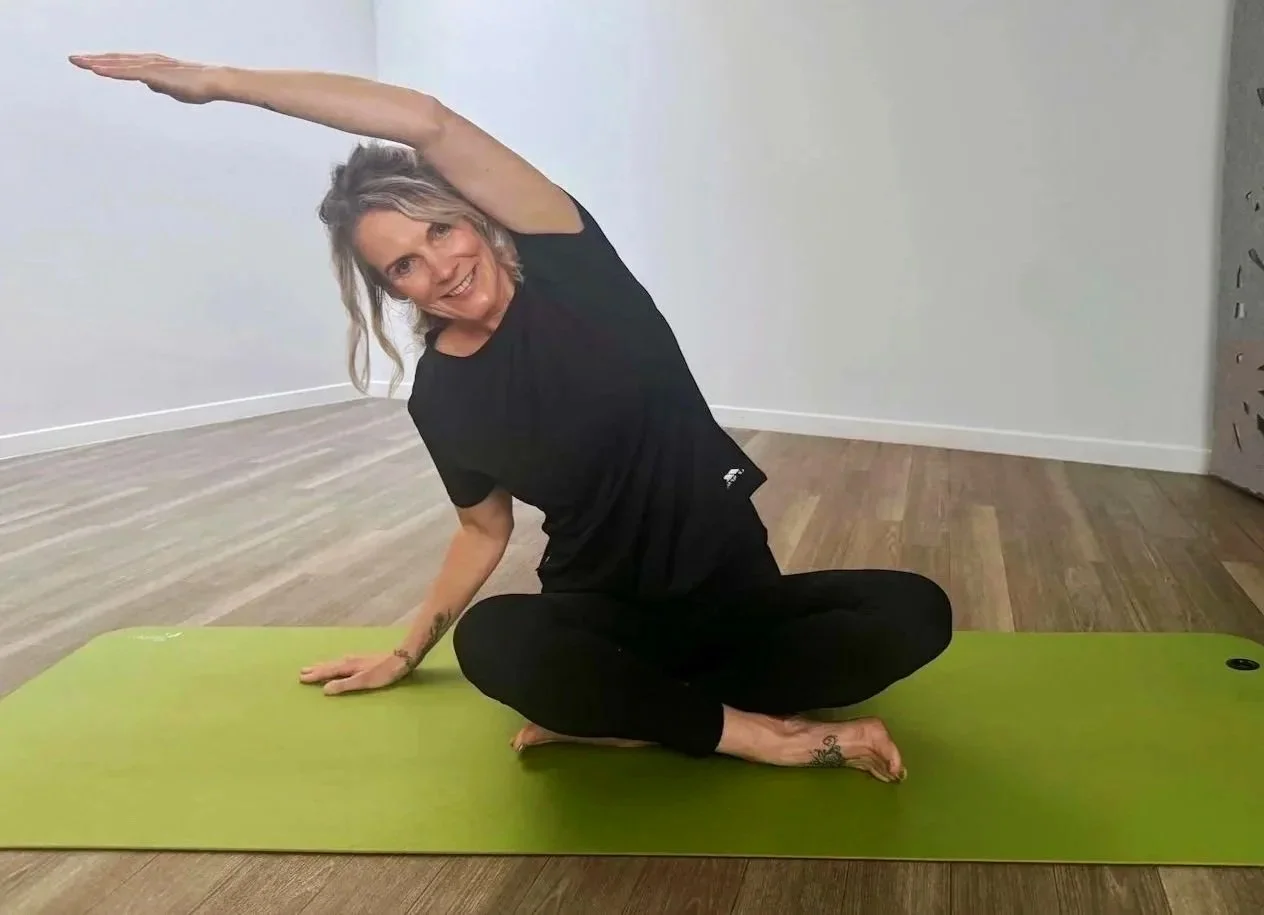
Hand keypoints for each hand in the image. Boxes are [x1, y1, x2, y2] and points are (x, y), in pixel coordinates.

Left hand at [68, 53, 225, 104]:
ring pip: (118, 65)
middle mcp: (148, 62)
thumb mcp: (174, 87)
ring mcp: (151, 67)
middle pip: (115, 60)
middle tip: (73, 59)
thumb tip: (149, 84)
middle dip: (93, 59)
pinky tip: (98, 71)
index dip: (104, 61)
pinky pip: (128, 73)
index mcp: (152, 65)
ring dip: (98, 63)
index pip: (123, 62)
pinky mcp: (155, 74)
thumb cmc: (198, 85)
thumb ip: (159, 85)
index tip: (87, 63)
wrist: (215, 81)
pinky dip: (112, 71)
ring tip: (79, 63)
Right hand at [299, 651, 411, 695]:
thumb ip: (344, 685)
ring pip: (336, 662)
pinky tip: (342, 661)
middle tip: (302, 671)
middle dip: (316, 669)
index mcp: (348, 667)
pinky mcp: (365, 659)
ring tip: (316, 666)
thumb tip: (324, 689)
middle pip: (330, 665)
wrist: (402, 658)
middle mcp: (350, 661)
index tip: (301, 678)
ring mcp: (358, 659)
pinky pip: (344, 661)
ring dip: (325, 665)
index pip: (327, 672)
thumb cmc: (383, 673)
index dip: (315, 676)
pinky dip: (337, 663)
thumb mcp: (363, 682)